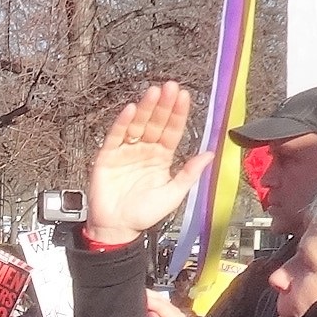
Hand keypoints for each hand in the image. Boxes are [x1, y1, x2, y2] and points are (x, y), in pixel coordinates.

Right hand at [84, 82, 213, 245]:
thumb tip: (209, 154)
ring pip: (138, 125)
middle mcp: (145, 150)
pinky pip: (116, 136)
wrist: (117, 229)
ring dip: (145, 108)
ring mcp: (126, 151)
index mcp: (161, 158)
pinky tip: (130, 109)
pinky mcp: (108, 156)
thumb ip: (189, 173)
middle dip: (164, 105)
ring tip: (154, 92)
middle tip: (171, 87)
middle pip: (156, 122)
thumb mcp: (173, 194)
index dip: (178, 114)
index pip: (172, 131)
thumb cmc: (144, 215)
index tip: (184, 97)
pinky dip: (122, 123)